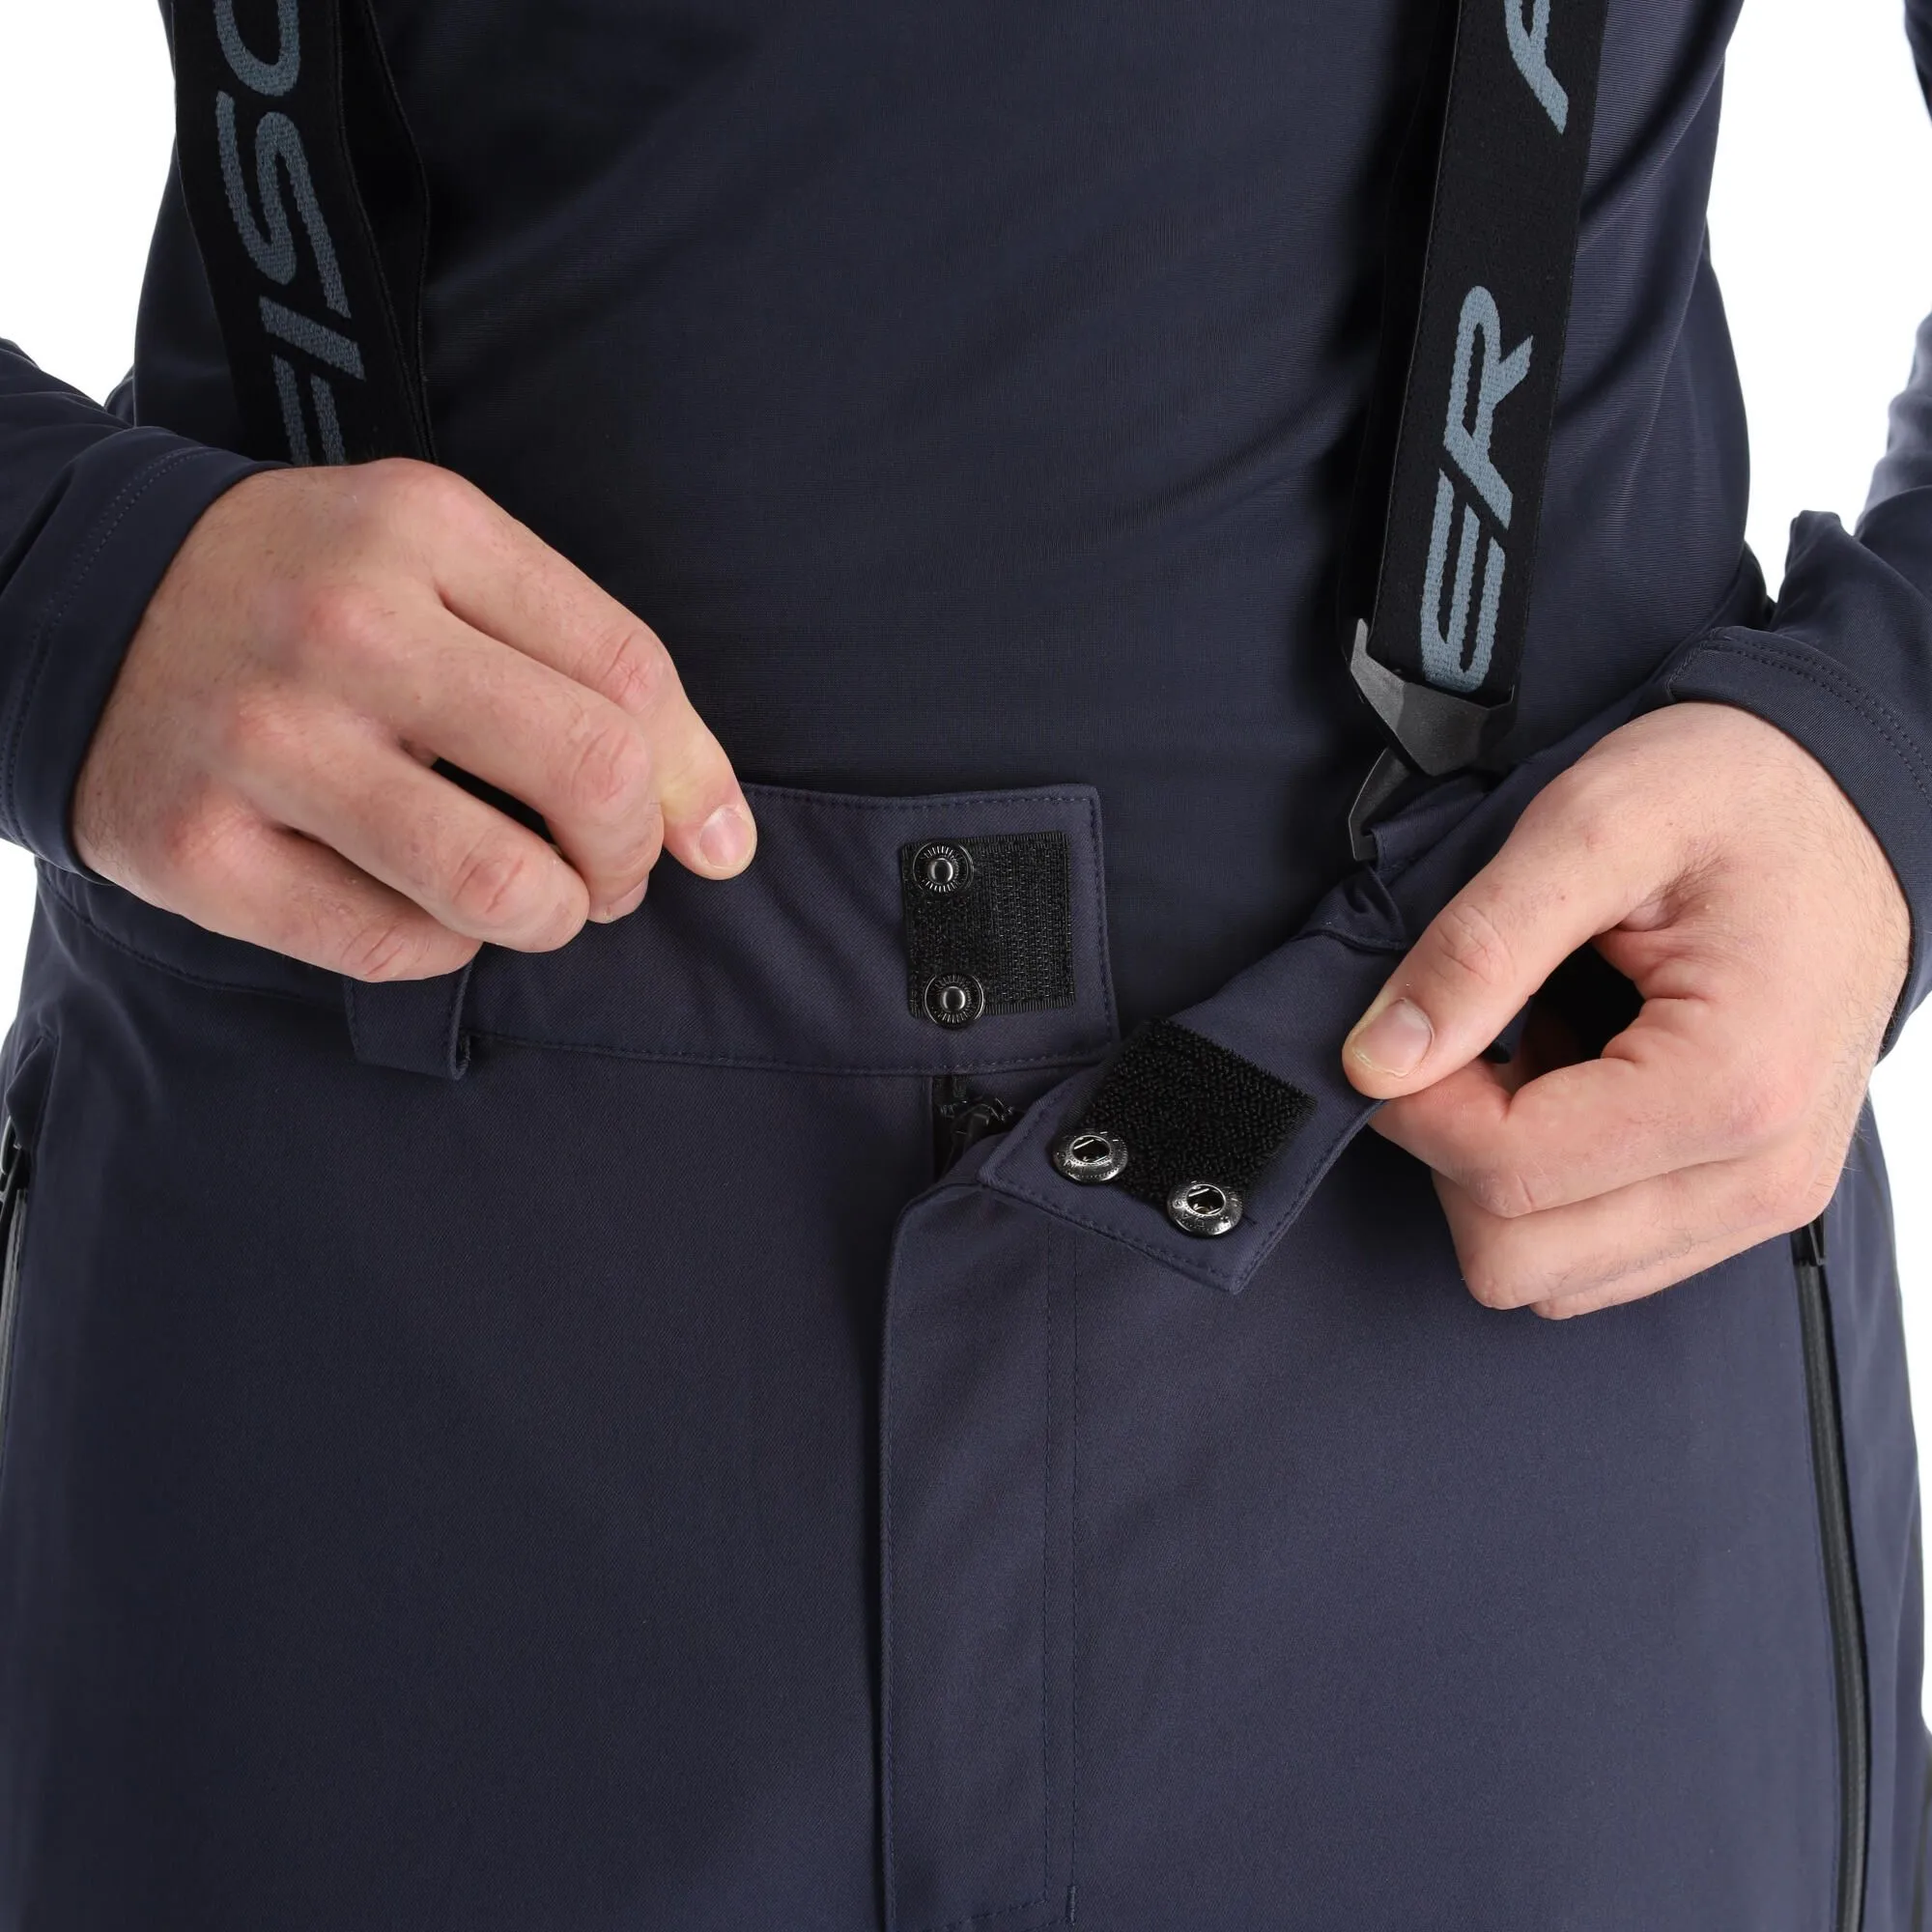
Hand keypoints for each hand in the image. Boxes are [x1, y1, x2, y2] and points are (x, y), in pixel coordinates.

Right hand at [74, 461, 754, 979]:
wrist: (80, 601)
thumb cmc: (312, 593)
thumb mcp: (449, 569)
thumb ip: (593, 671)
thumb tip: (725, 838)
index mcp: (425, 529)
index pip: (631, 675)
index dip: (693, 782)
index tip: (700, 836)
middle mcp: (342, 624)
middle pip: (590, 774)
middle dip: (631, 856)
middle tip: (608, 873)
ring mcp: (259, 738)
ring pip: (500, 886)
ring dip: (550, 916)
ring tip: (533, 897)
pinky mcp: (196, 848)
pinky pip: (393, 948)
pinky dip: (445, 945)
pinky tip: (424, 901)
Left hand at [1340, 702, 1909, 1317]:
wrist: (1842, 802)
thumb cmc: (1739, 796)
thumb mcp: (1593, 822)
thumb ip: (1477, 947)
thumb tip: (1377, 1059)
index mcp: (1730, 1085)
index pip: (1505, 1174)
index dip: (1415, 1107)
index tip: (1404, 1029)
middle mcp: (1759, 1174)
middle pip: (1518, 1257)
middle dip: (1453, 1154)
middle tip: (1467, 1039)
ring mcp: (1759, 1203)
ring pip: (1551, 1277)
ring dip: (1502, 1174)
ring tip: (1533, 1050)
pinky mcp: (1744, 1203)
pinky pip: (1598, 1257)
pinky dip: (1551, 1185)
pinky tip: (1568, 1079)